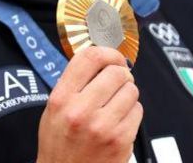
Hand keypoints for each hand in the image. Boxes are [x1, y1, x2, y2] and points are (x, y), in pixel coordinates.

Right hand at [36, 46, 141, 162]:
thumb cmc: (59, 141)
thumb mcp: (53, 108)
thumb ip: (73, 83)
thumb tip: (100, 59)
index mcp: (61, 98)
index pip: (89, 58)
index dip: (107, 52)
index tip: (112, 57)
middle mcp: (81, 110)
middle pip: (116, 72)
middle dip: (121, 74)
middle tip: (117, 81)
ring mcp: (103, 126)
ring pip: (131, 90)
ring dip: (127, 93)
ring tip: (116, 103)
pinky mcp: (121, 140)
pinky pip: (138, 110)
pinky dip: (132, 111)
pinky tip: (120, 118)